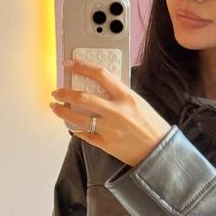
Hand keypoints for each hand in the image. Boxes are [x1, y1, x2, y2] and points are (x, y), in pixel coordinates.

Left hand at [49, 56, 171, 166]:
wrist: (159, 151)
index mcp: (126, 97)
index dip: (82, 67)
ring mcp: (110, 129)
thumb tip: (98, 87)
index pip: (100, 75)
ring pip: (78, 118)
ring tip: (56, 107)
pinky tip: (71, 125)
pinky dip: (75, 129)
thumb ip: (119, 94)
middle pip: (82, 97)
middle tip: (57, 91)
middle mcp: (117, 112)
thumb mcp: (138, 102)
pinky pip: (84, 135)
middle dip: (64, 93)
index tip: (69, 65)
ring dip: (62, 111)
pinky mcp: (106, 145)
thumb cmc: (151, 125)